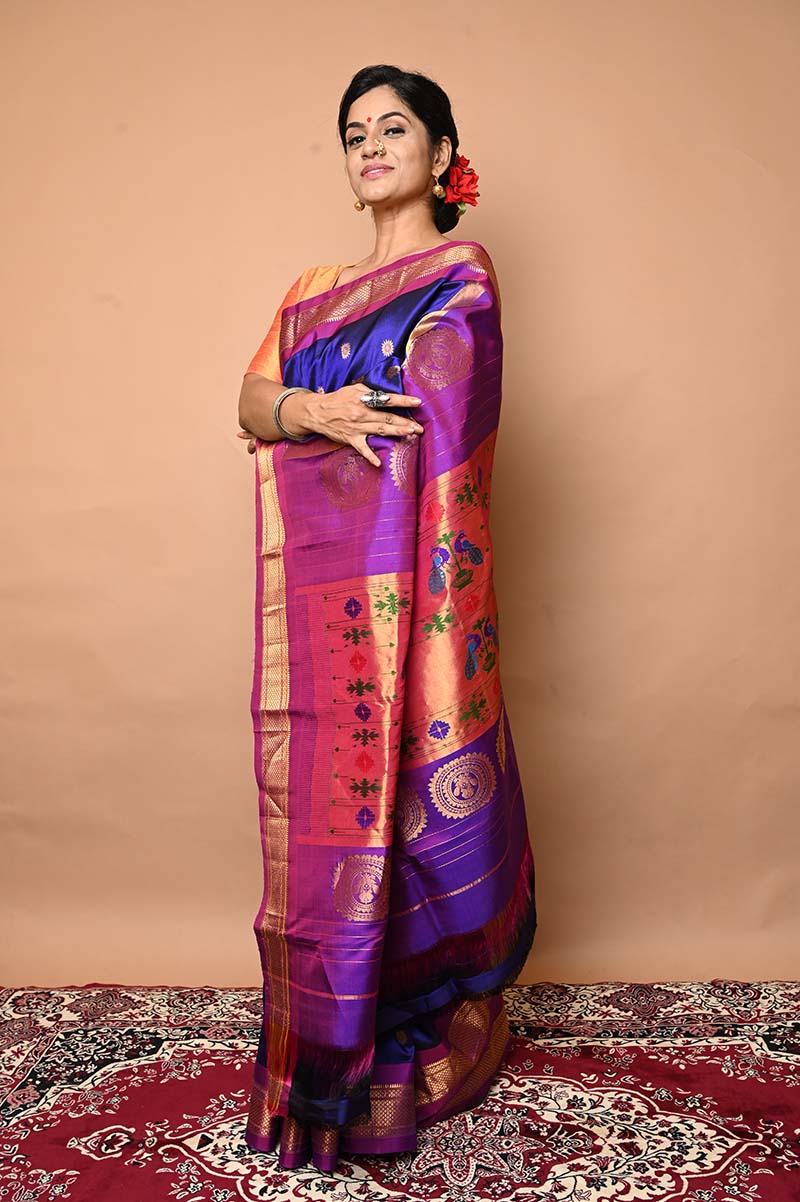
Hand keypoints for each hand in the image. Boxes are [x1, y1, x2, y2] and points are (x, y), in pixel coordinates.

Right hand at [237, 383, 424, 467]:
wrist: (316, 412)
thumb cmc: (337, 399)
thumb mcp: (354, 390)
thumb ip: (370, 393)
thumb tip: (386, 397)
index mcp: (363, 401)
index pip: (387, 400)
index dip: (403, 401)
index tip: (417, 402)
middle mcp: (362, 415)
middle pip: (388, 419)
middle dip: (405, 423)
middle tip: (420, 427)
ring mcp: (357, 429)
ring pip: (380, 431)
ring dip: (397, 434)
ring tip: (411, 435)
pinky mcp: (351, 439)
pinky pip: (362, 449)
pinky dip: (370, 457)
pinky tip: (379, 464)